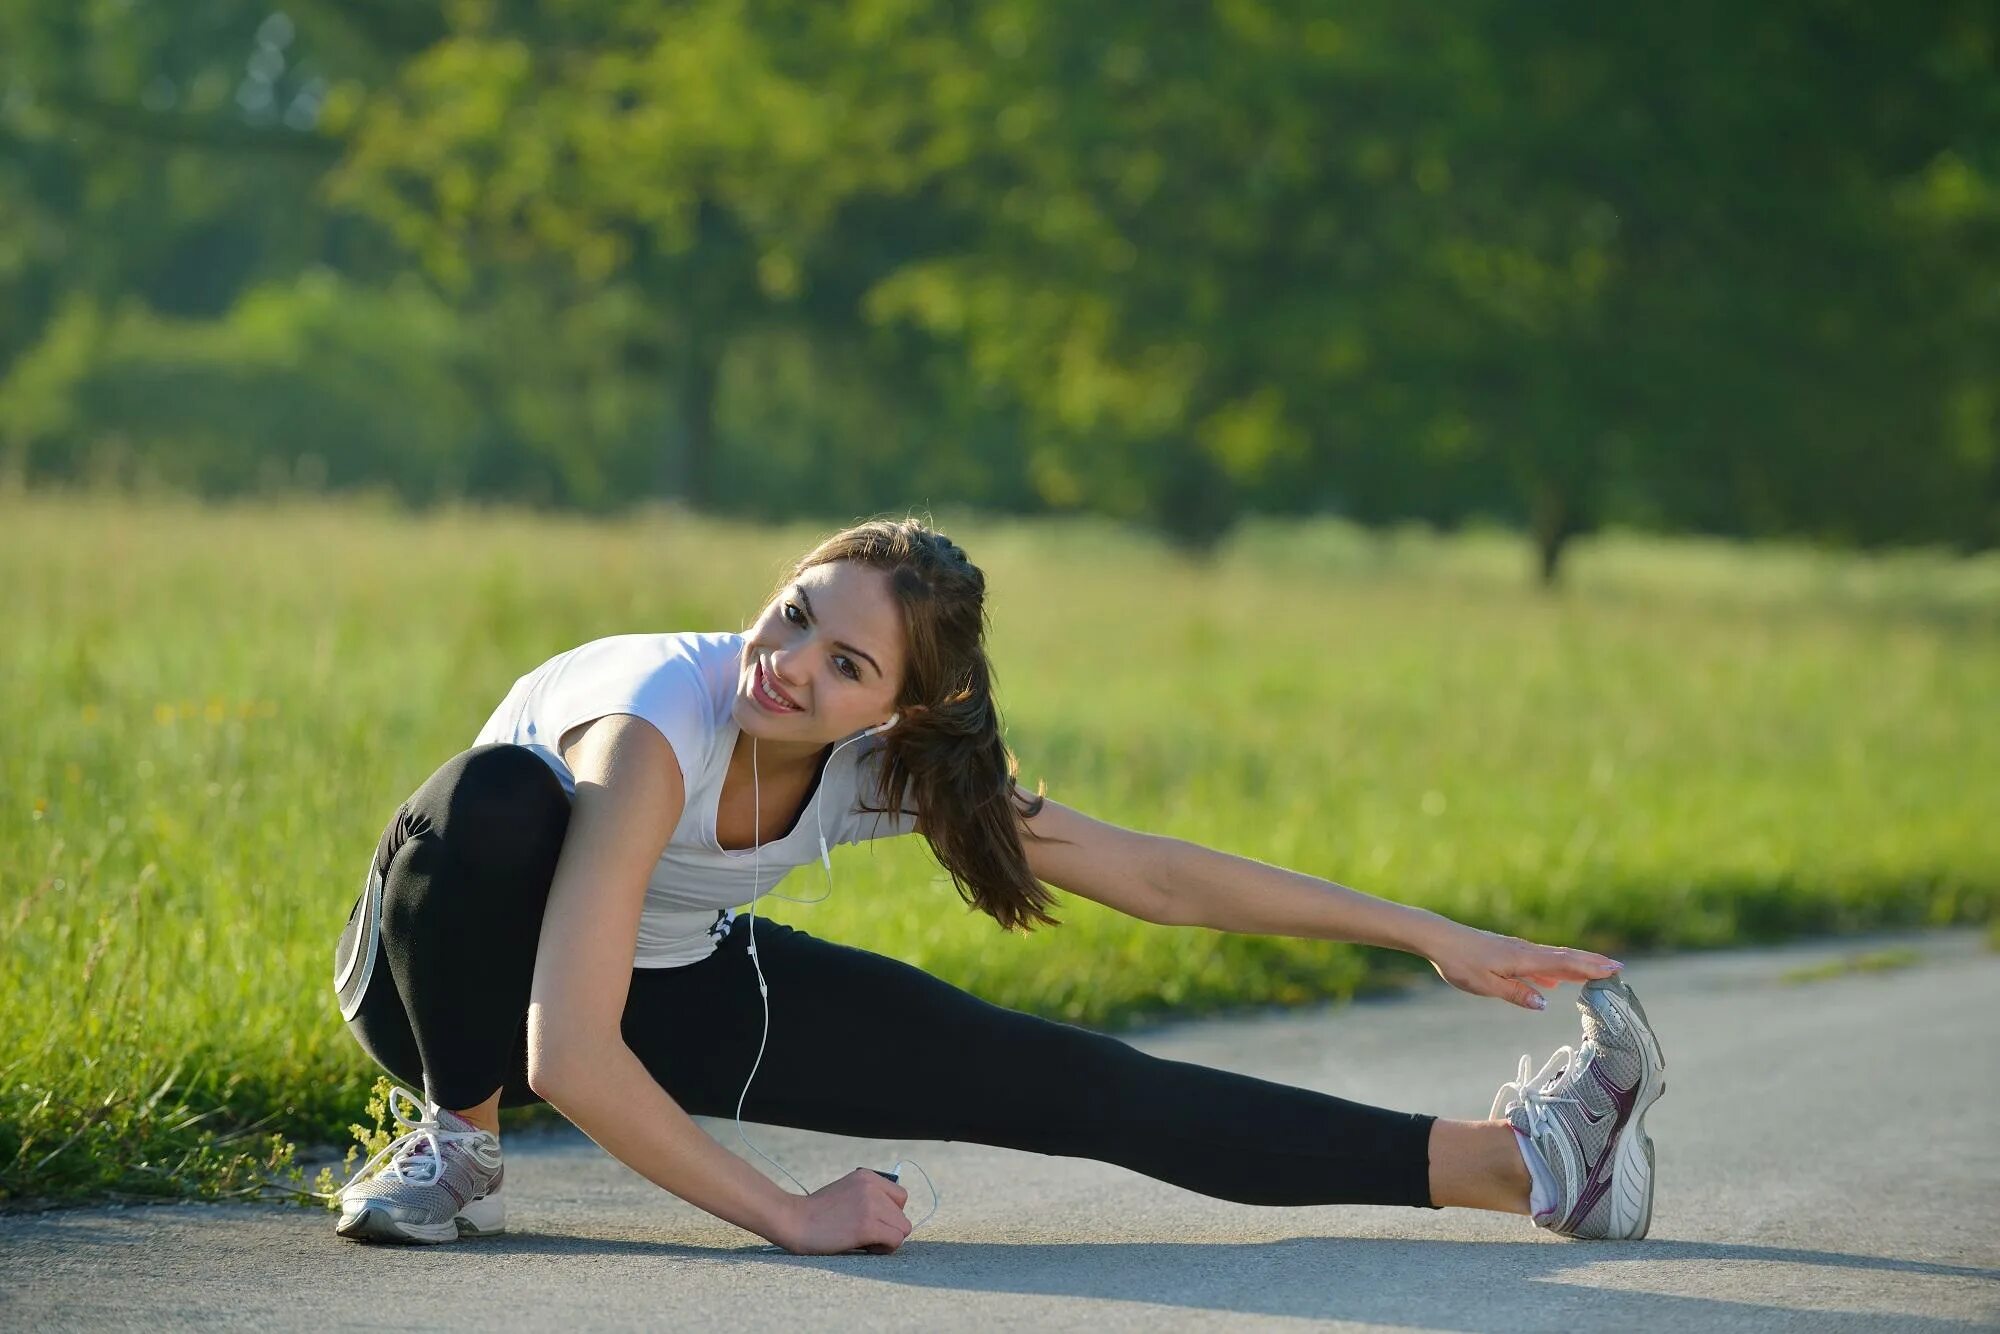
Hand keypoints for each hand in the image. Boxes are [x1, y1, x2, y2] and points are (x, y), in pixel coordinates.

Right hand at [775, 1168, 912, 1254]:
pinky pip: (895, 1240)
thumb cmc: (817, 1212)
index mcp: (867, 1176)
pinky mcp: (867, 1225)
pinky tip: (864, 1248)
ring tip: (864, 1242)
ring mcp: (870, 1205)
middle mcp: (872, 1187)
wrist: (794, 1220)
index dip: (890, 1214)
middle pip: (903, 1216)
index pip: (901, 1197)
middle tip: (865, 1236)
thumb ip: (870, 1196)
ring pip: (902, 1229)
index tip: (872, 1222)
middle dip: (888, 1229)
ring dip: (887, 1240)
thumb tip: (893, 1217)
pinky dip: (884, 1249)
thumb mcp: (847, 1191)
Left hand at [1424, 922, 1622, 1010]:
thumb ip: (1516, 994)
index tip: (1615, 969)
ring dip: (1575, 964)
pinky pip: (1538, 961)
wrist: (1439, 938)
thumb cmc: (1460, 962)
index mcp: (1524, 960)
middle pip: (1565, 957)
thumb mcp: (1487, 985)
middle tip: (1617, 967)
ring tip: (1594, 971)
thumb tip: (1545, 1002)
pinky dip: (1553, 968)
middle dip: (1591, 962)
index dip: (1591, 968)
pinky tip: (1552, 980)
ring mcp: (1517, 951)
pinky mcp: (1507, 953)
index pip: (1565, 964)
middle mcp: (1525, 952)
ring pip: (1553, 958)